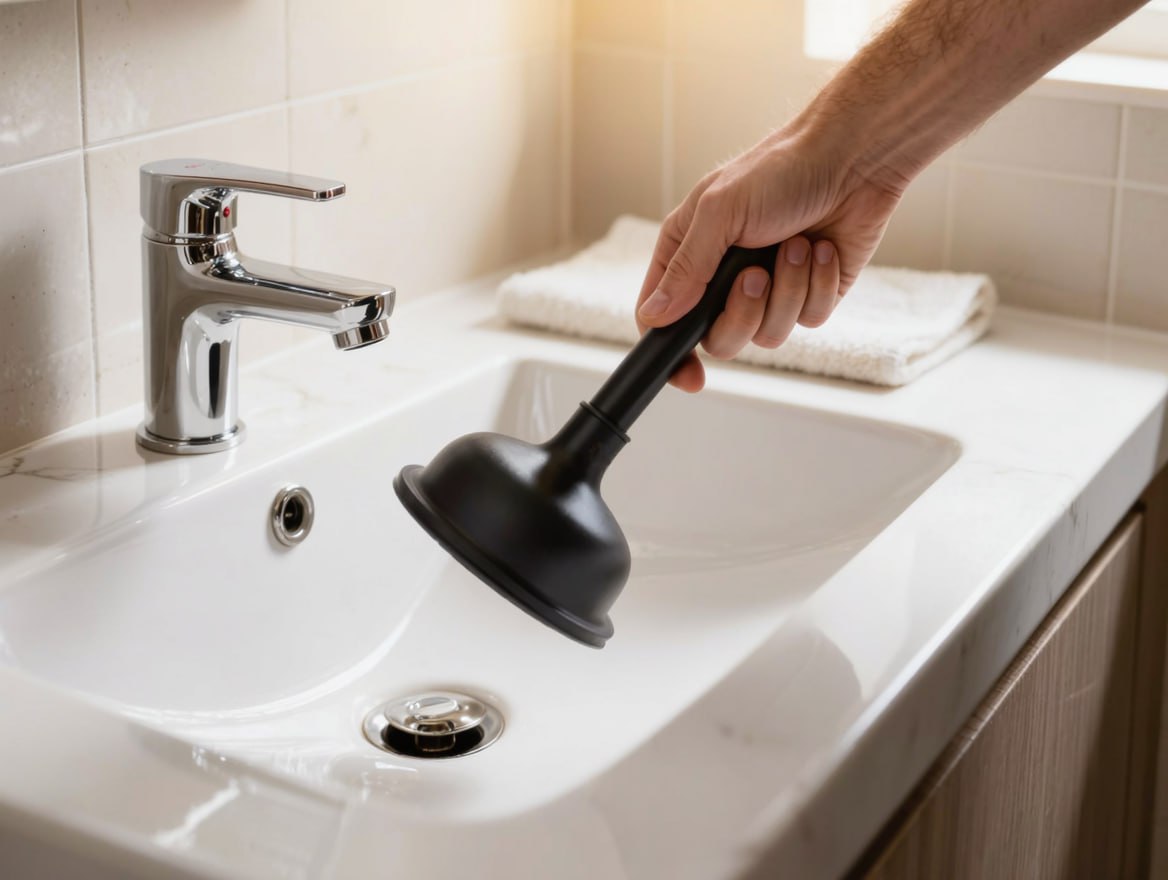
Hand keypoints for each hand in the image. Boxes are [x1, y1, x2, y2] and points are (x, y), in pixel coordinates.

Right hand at [636, 123, 905, 391]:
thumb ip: (685, 269)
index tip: (689, 374)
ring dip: (787, 290)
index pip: (663, 318)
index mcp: (689, 254)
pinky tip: (822, 248)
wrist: (852, 159)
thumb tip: (654, 317)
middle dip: (742, 313)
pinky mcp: (809, 294)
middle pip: (718, 340)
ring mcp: (769, 290)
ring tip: (797, 245)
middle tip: (756, 276)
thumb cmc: (779, 170)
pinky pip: (808, 320)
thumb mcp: (719, 212)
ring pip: (767, 335)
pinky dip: (817, 285)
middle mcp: (723, 278)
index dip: (670, 352)